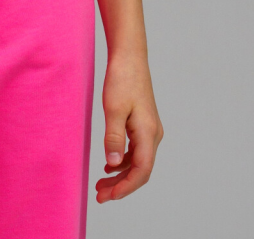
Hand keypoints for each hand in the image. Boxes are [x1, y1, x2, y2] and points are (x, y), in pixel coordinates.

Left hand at [96, 53, 163, 202]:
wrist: (129, 56)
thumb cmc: (122, 79)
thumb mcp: (113, 108)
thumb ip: (114, 138)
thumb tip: (113, 164)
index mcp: (148, 133)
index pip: (141, 171)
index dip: (125, 187)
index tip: (108, 196)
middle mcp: (153, 134)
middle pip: (140, 170)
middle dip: (121, 186)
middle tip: (99, 195)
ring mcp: (149, 129)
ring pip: (138, 161)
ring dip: (121, 175)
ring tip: (101, 184)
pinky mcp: (143, 124)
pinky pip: (136, 150)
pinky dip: (123, 161)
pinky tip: (110, 166)